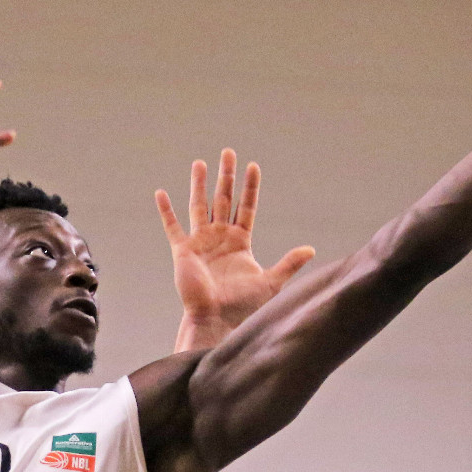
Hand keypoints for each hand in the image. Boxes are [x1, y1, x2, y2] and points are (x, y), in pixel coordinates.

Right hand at [155, 149, 314, 350]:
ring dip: (199, 184)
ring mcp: (201, 242)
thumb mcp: (271, 281)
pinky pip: (173, 226)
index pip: (246, 207)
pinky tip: (160, 193)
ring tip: (200, 163)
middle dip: (226, 176)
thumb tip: (311, 249)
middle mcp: (220, 237)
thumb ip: (289, 263)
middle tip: (228, 152)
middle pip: (223, 199)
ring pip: (200, 205)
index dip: (250, 187)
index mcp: (240, 241)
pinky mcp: (183, 251)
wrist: (217, 318)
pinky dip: (166, 210)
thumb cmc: (243, 305)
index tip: (253, 166)